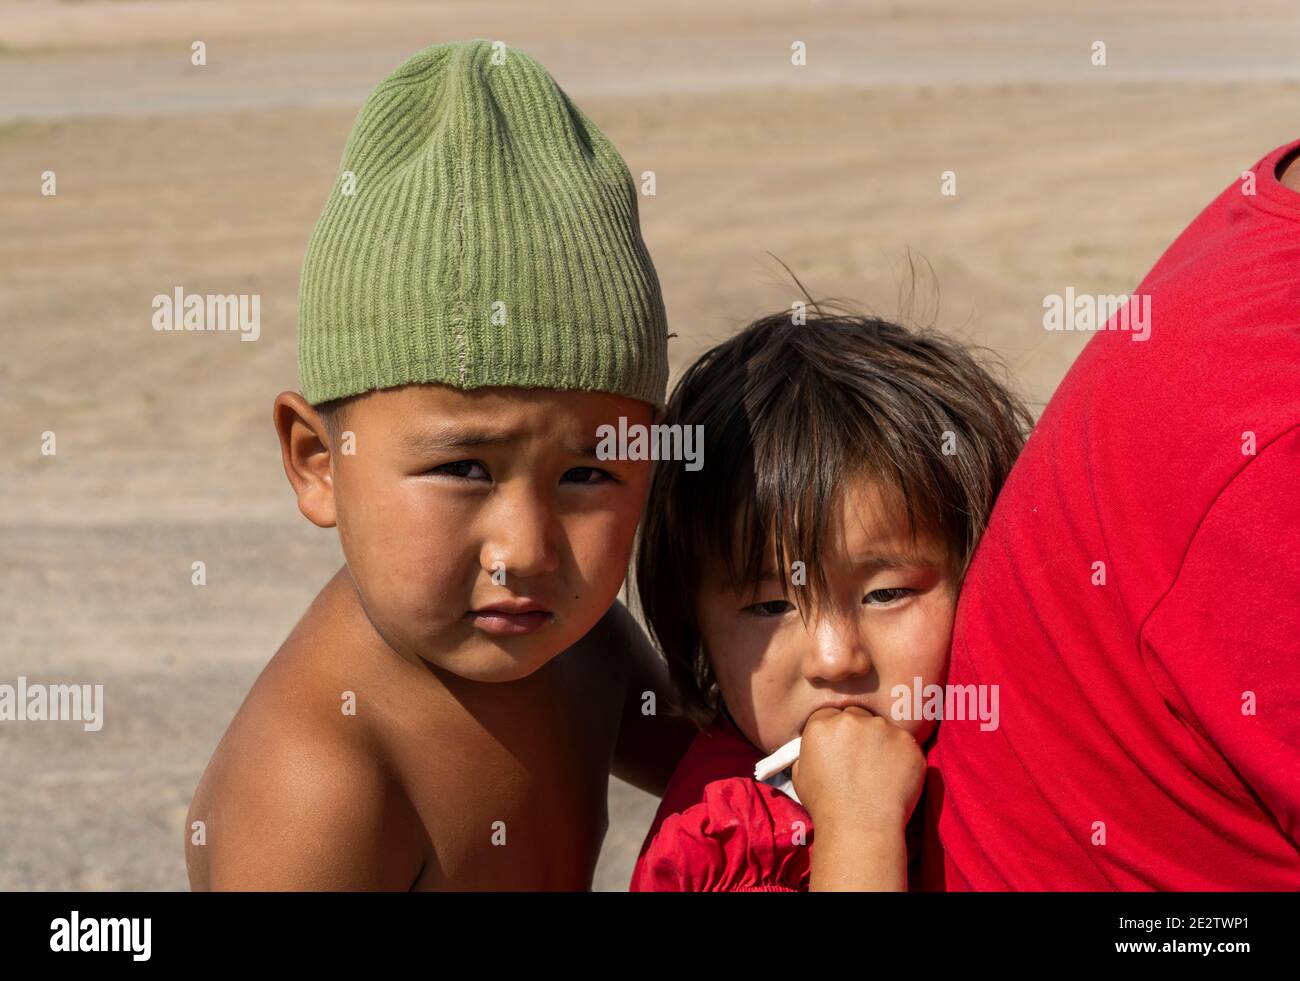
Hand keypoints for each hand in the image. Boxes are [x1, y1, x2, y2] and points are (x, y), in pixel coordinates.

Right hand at [791, 706, 924, 832]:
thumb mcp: (800, 775)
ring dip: (881, 744)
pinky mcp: (908, 742)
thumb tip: (819, 748)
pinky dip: (902, 759)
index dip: (835, 733)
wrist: (860, 827)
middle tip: (861, 761)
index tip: (840, 748)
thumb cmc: (826, 806)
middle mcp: (851, 720)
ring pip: (883, 729)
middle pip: (857, 716)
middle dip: (858, 734)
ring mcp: (883, 729)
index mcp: (821, 725)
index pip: (828, 716)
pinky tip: (894, 780)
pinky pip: (905, 745)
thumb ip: (810, 752)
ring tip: (879, 775)